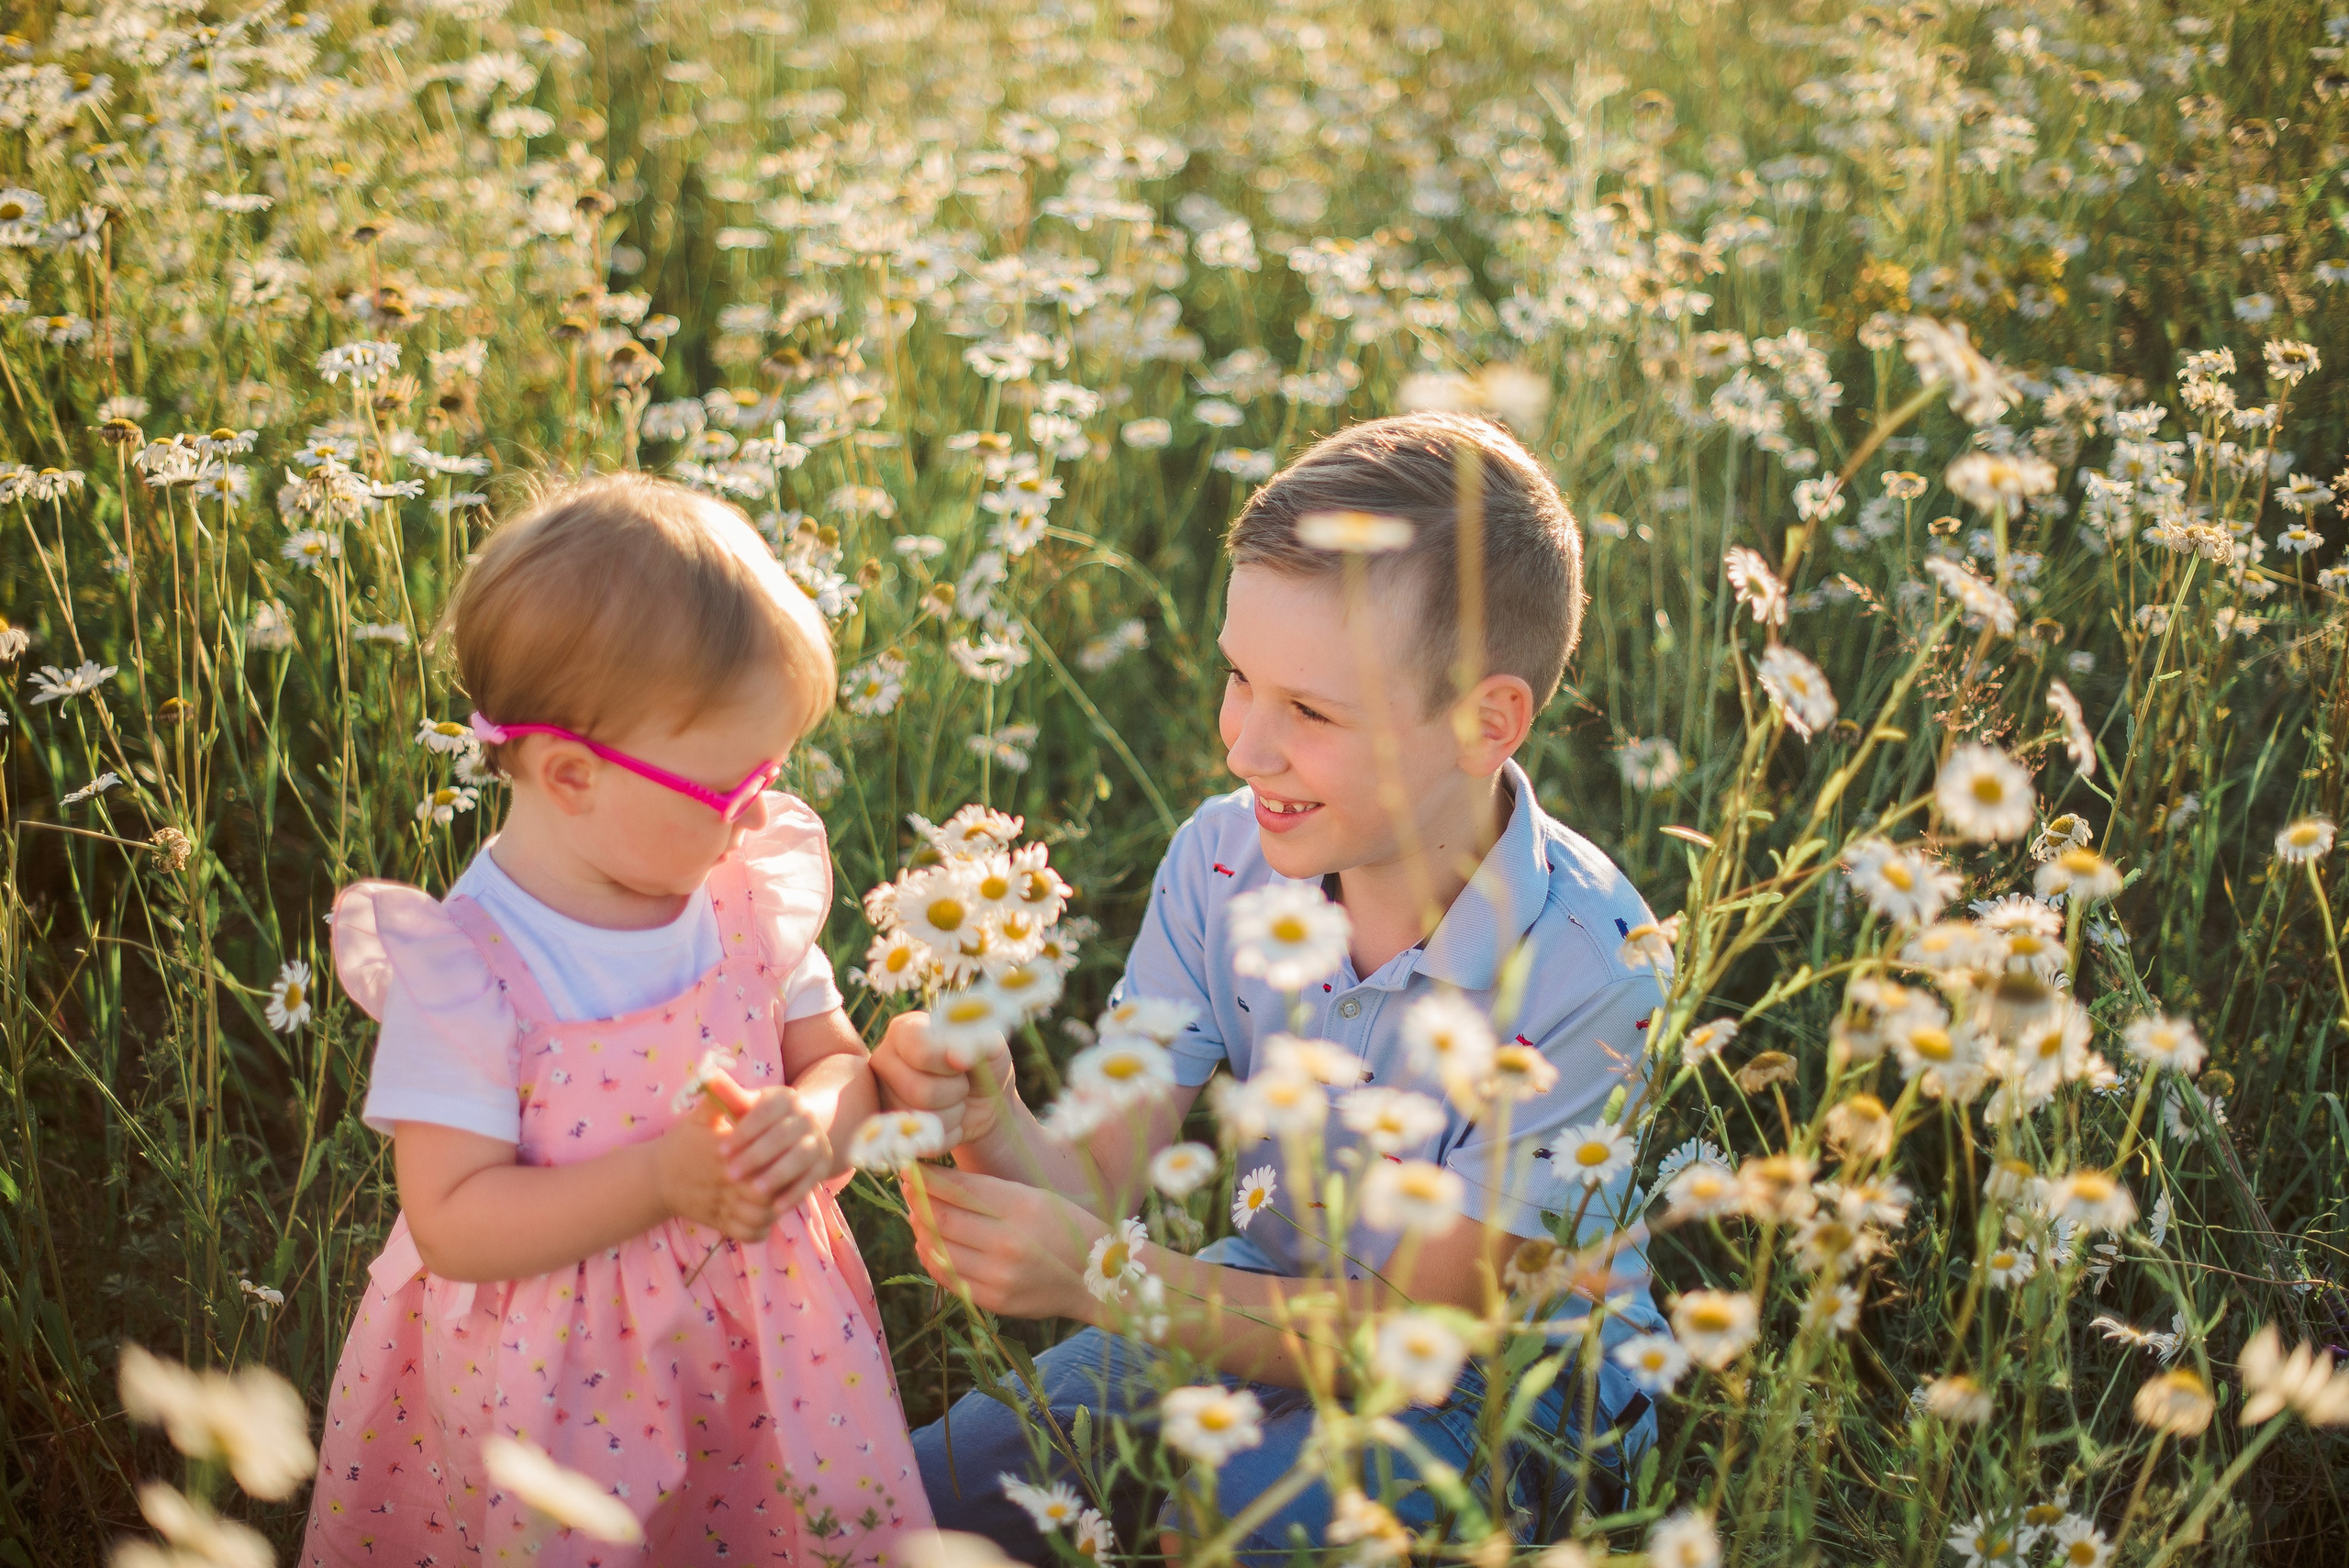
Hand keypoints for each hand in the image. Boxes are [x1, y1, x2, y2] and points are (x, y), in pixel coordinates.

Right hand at [652, 1103, 776, 1241]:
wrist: (656, 1178)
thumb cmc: (683, 1142)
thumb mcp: (699, 1117)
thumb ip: (717, 1098)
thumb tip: (720, 1074)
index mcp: (724, 1154)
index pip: (762, 1163)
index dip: (777, 1161)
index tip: (785, 1151)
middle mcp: (724, 1184)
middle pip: (765, 1194)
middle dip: (779, 1187)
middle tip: (789, 1175)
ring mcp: (722, 1207)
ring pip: (760, 1217)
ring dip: (774, 1209)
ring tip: (781, 1196)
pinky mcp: (719, 1223)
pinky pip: (749, 1234)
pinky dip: (761, 1229)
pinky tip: (767, 1216)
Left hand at [720, 1084, 834, 1214]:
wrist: (795, 1133)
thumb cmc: (757, 1122)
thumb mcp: (745, 1107)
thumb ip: (728, 1095)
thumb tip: (710, 1077)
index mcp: (786, 1097)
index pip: (765, 1112)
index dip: (743, 1132)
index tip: (720, 1151)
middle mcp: (807, 1116)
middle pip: (783, 1136)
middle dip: (756, 1156)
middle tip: (730, 1174)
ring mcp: (818, 1140)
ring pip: (800, 1157)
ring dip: (778, 1174)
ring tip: (754, 1191)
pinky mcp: (824, 1164)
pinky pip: (812, 1179)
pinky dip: (796, 1193)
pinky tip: (776, 1207)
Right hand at [871, 1010, 1015, 1149]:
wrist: (984, 1100)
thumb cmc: (983, 1064)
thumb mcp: (990, 1045)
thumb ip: (978, 1042)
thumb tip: (958, 1057)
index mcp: (904, 1030)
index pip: (920, 1049)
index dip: (949, 1063)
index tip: (964, 1061)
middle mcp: (884, 1061)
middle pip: (918, 1090)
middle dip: (954, 1092)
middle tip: (962, 1083)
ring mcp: (883, 1097)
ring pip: (921, 1119)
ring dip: (954, 1113)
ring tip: (956, 1099)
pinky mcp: (891, 1129)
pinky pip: (922, 1142)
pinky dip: (949, 1135)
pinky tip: (951, 1120)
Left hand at [901, 1167, 1103, 1320]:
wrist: (1098, 1277)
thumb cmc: (1065, 1227)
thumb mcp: (1035, 1197)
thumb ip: (990, 1193)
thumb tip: (939, 1184)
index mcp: (1021, 1206)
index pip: (959, 1189)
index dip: (927, 1179)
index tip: (910, 1168)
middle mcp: (1008, 1241)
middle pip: (942, 1219)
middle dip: (917, 1201)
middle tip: (908, 1189)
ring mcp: (1000, 1275)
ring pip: (940, 1249)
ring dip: (921, 1230)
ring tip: (917, 1216)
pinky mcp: (995, 1300)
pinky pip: (949, 1278)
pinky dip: (931, 1259)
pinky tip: (928, 1246)